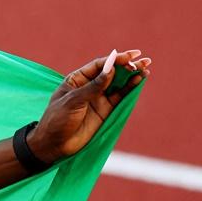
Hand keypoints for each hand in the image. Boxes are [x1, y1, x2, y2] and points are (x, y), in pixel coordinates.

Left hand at [27, 48, 151, 162]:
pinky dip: (131, 88)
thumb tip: (111, 70)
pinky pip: (120, 96)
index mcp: (77, 79)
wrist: (55, 144)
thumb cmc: (58, 120)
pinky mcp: (105, 110)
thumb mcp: (73, 101)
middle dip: (127, 64)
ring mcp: (98, 98)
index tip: (129, 57)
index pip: (99, 65)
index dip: (114, 59)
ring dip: (132, 74)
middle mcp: (89, 86)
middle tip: (142, 60)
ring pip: (119, 83)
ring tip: (146, 67)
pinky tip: (140, 79)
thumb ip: (93, 87)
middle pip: (111, 71)